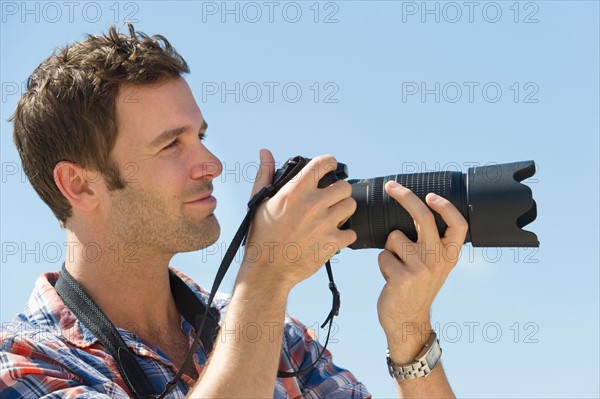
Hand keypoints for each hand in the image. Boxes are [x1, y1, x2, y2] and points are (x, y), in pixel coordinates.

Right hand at [239, 149, 356, 290]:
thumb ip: (265, 174)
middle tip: (330, 200)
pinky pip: (352, 232)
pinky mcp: (332, 243)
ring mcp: (325, 224)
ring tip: (333, 217)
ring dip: (344, 211)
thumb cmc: (261, 236)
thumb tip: (265, 152)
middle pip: (344, 187)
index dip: (330, 163)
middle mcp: (312, 204)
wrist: (267, 270)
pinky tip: (333, 236)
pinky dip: (345, 235)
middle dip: (339, 192)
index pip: (323, 163)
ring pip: (351, 206)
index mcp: (295, 191)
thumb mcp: (259, 202)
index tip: (330, 167)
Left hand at [377, 181, 467, 352]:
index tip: (430, 195)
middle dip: (404, 196)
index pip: (458, 225)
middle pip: (423, 218)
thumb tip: (414, 210)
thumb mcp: (433, 266)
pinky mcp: (402, 277)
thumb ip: (430, 242)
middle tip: (390, 186)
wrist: (407, 321)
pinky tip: (391, 279)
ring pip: (394, 237)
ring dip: (389, 250)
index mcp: (450, 256)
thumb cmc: (416, 288)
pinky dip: (382, 264)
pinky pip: (383, 255)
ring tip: (397, 268)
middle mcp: (438, 260)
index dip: (446, 206)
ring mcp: (421, 269)